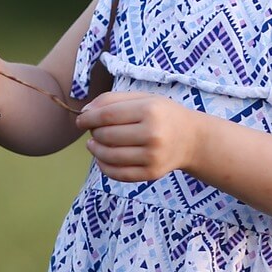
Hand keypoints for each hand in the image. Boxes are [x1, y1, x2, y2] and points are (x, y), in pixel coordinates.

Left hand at [75, 91, 200, 182]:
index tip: (80, 120)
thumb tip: (85, 112)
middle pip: (106, 136)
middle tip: (93, 130)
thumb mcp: (143, 98)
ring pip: (109, 156)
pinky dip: (104, 167)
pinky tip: (102, 158)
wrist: (191, 139)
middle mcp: (152, 135)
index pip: (107, 115)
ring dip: (95, 150)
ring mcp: (152, 157)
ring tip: (94, 144)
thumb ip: (113, 100)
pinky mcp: (151, 174)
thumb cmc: (162, 114)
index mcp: (150, 111)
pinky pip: (118, 174)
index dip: (88, 118)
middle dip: (93, 133)